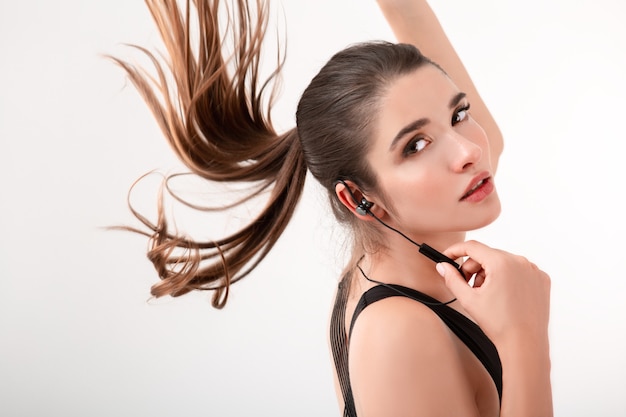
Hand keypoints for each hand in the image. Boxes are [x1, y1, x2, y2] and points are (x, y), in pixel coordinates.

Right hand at [436, 240, 550, 342]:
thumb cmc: (499, 325)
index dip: (456, 251)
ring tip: (488, 295)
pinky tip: (504, 296)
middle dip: (474, 268)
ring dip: (490, 273)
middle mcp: (520, 261)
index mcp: (502, 263)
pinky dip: (508, 278)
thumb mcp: (469, 300)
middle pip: (487, 255)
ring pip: (502, 262)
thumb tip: (442, 266)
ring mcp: (533, 270)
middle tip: (468, 287)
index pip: (473, 247)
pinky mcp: (542, 279)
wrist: (525, 344)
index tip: (447, 257)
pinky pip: (518, 270)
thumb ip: (452, 279)